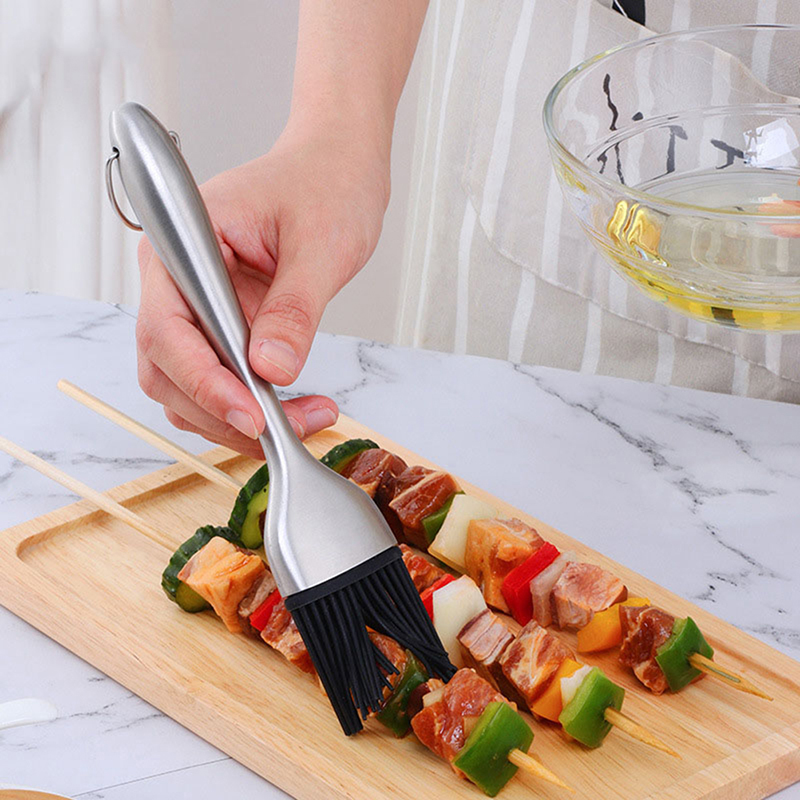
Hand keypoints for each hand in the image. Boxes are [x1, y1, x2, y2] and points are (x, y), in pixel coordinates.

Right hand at [135, 122, 389, 458]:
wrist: (338, 168)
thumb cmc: (325, 183)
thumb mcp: (320, 246)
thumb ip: (294, 309)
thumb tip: (271, 369)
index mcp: (183, 245)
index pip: (168, 329)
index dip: (204, 382)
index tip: (252, 415)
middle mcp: (178, 280)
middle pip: (168, 369)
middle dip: (222, 410)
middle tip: (286, 430)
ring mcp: (197, 307)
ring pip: (188, 386)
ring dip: (236, 417)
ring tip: (305, 420)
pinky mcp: (222, 326)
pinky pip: (219, 380)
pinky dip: (249, 405)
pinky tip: (293, 409)